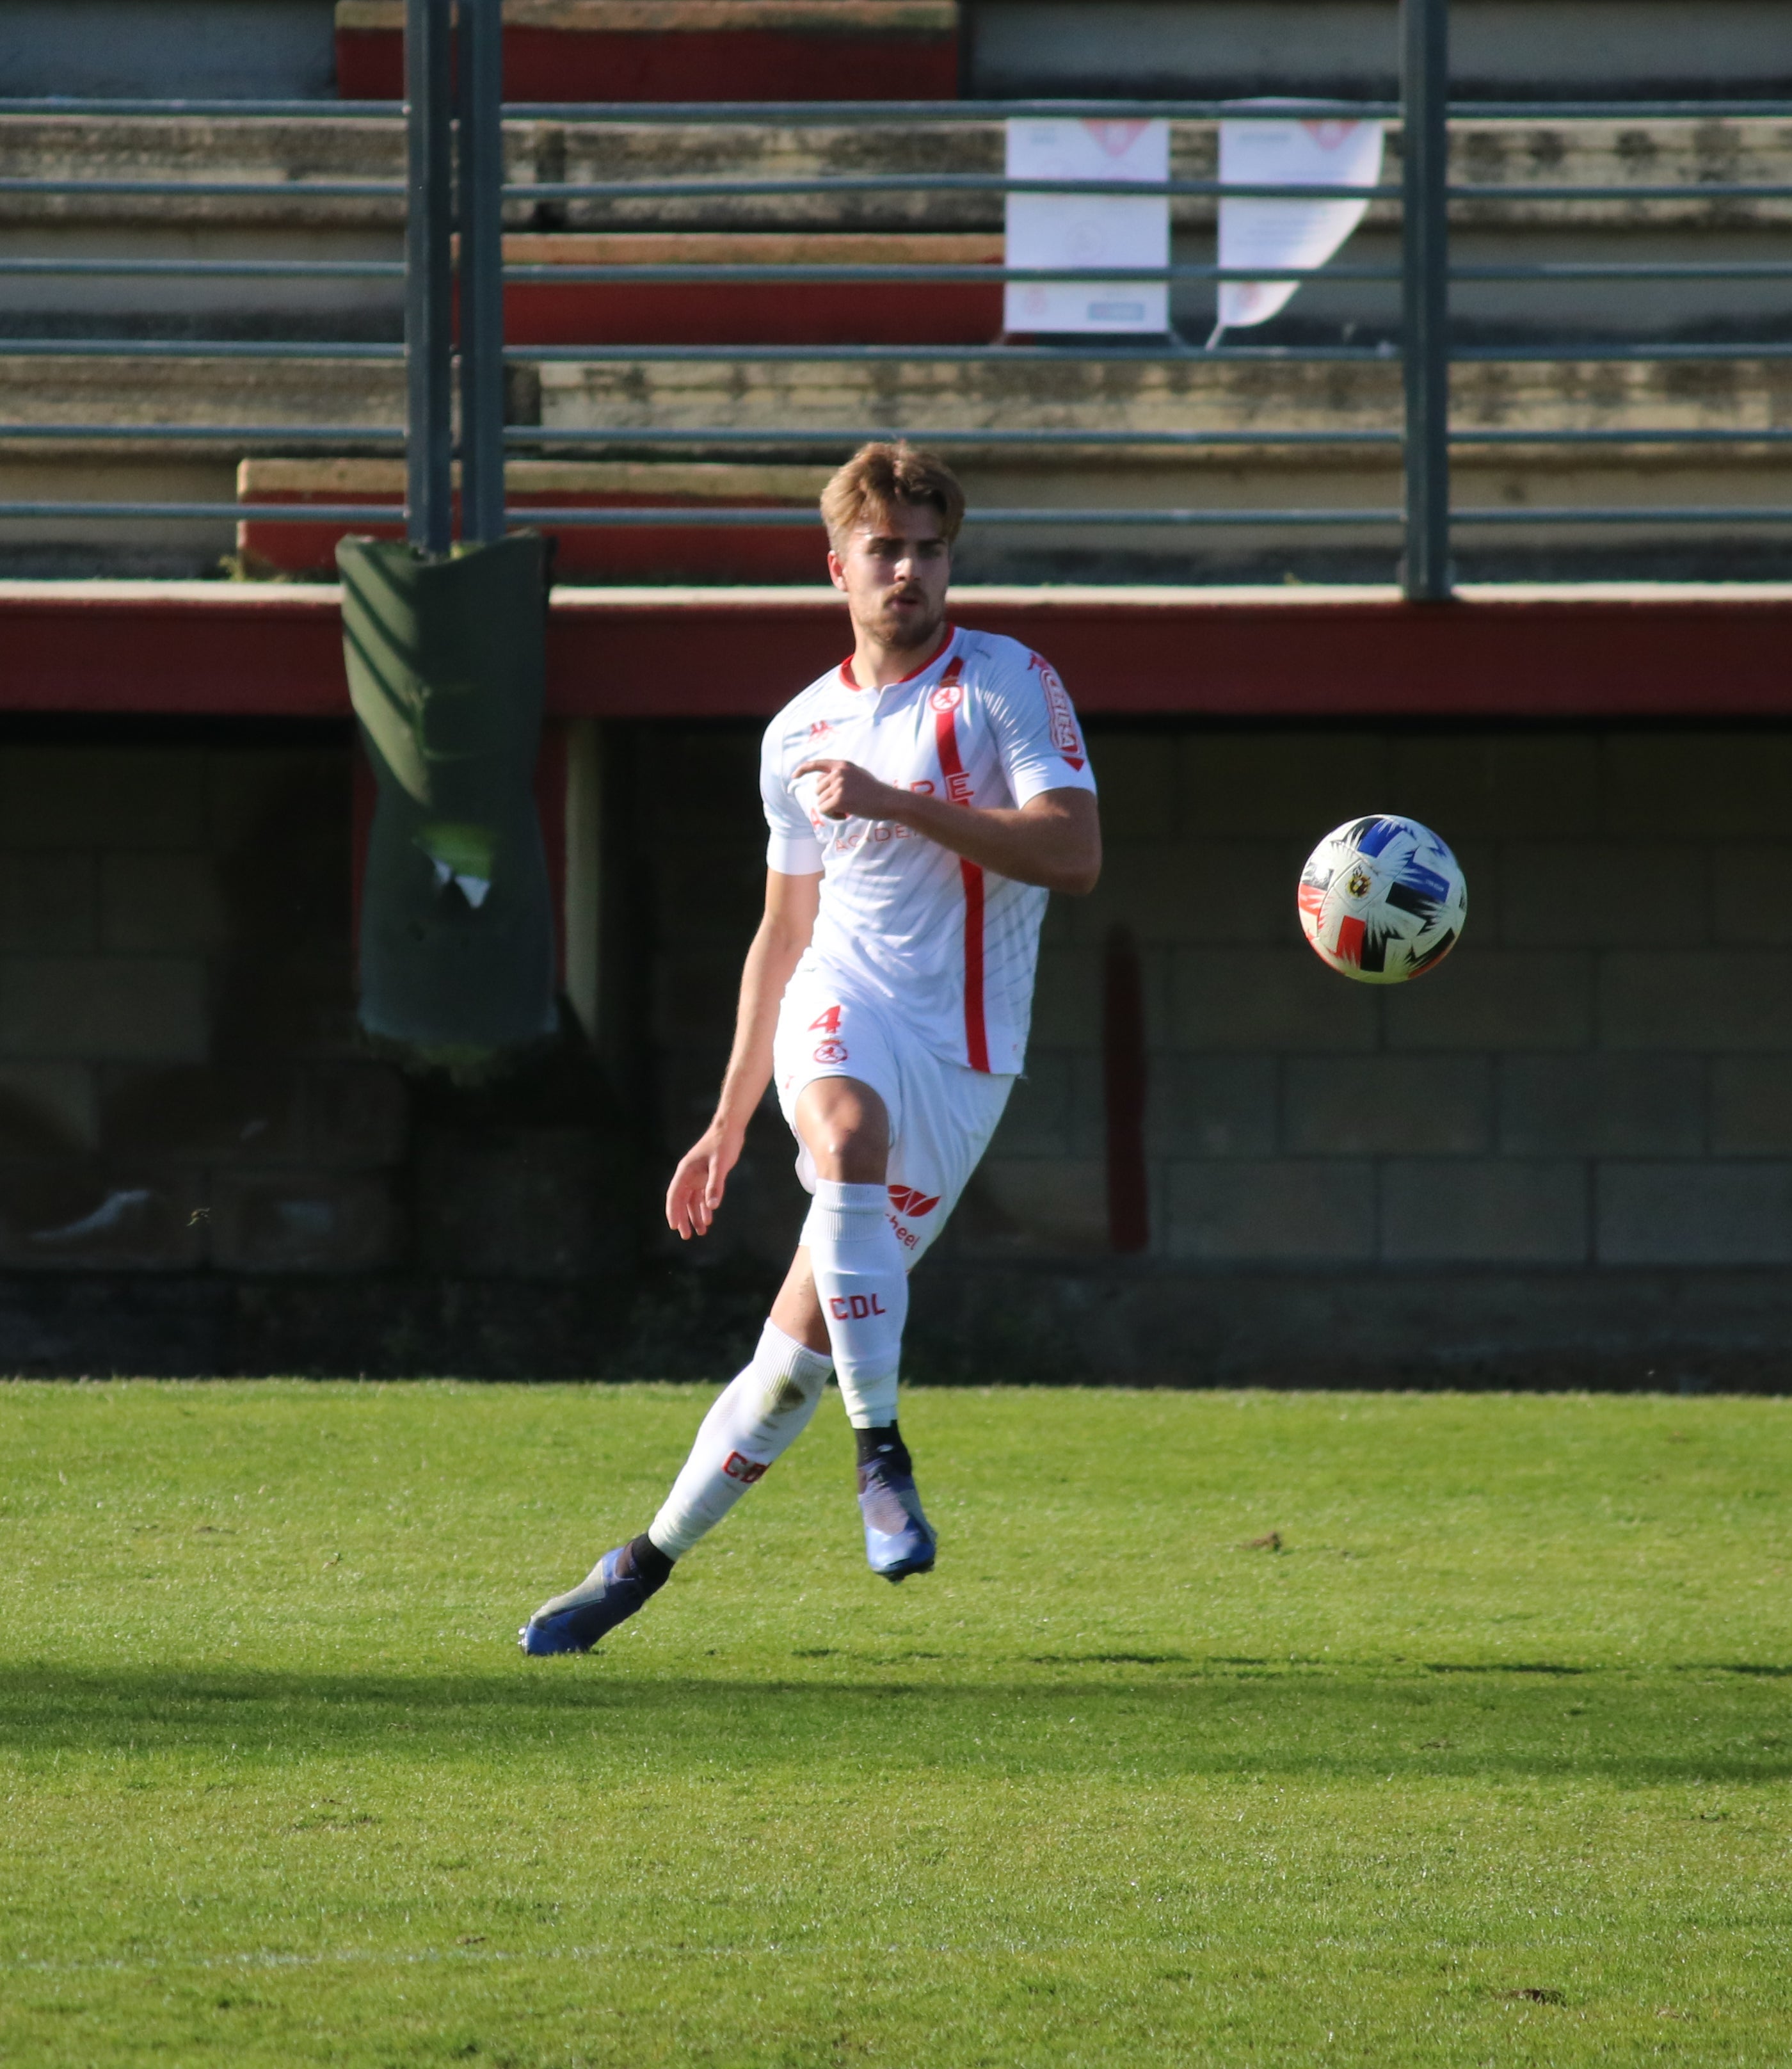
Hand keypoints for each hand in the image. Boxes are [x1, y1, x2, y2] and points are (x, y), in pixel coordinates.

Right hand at [665, 1120, 744, 1239]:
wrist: (730, 1129)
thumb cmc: (723, 1144)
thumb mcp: (720, 1165)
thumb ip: (715, 1185)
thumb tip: (712, 1206)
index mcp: (685, 1172)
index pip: (674, 1195)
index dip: (673, 1211)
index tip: (674, 1227)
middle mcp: (688, 1175)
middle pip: (681, 1201)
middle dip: (683, 1219)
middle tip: (686, 1236)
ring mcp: (697, 1176)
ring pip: (692, 1200)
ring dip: (695, 1215)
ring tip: (701, 1232)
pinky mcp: (707, 1175)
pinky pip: (702, 1195)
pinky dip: (705, 1207)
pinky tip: (709, 1218)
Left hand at [791, 757, 902, 822]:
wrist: (888, 801)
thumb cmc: (874, 792)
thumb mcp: (857, 775)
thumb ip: (840, 775)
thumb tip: (819, 783)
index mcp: (842, 765)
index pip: (817, 764)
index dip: (803, 769)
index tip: (794, 776)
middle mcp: (838, 773)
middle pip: (817, 789)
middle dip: (828, 799)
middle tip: (846, 804)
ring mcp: (838, 785)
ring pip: (820, 802)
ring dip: (832, 809)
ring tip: (849, 809)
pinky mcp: (839, 799)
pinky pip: (824, 811)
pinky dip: (834, 816)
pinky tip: (847, 815)